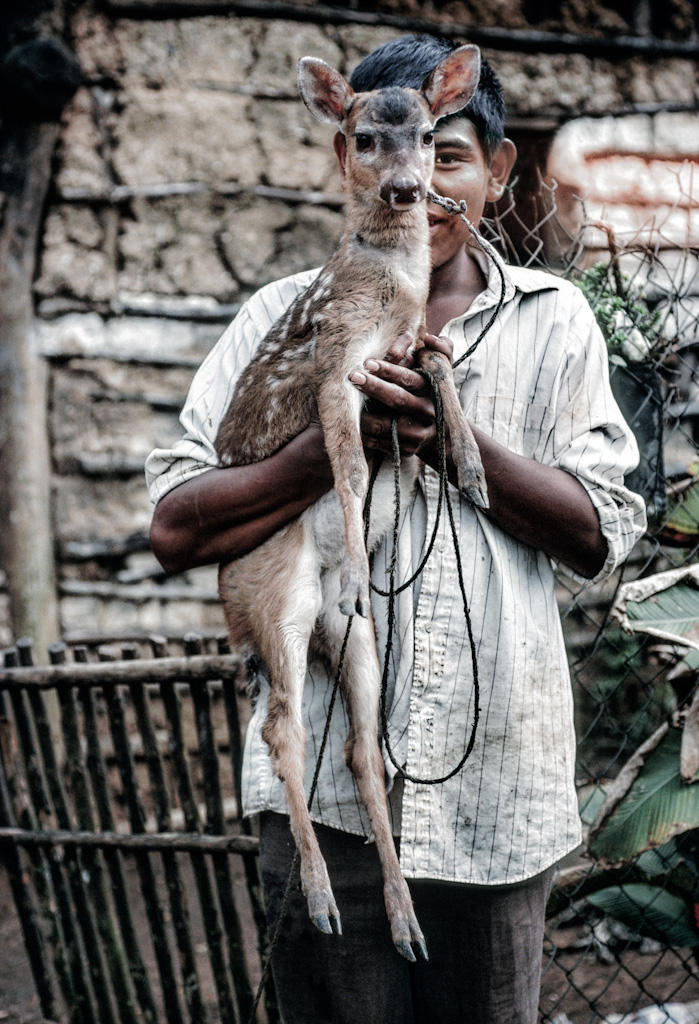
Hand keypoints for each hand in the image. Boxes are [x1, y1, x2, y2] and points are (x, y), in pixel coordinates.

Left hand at [349, 332, 453, 459]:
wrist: (443, 435)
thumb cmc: (433, 394)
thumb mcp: (443, 370)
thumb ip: (441, 349)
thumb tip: (430, 339)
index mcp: (433, 389)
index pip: (409, 378)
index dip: (388, 370)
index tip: (367, 362)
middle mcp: (428, 411)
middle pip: (397, 399)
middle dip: (372, 387)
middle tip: (352, 376)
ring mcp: (419, 433)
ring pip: (385, 425)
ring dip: (364, 414)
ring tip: (348, 405)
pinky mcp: (409, 450)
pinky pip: (381, 442)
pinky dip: (366, 433)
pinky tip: (356, 424)